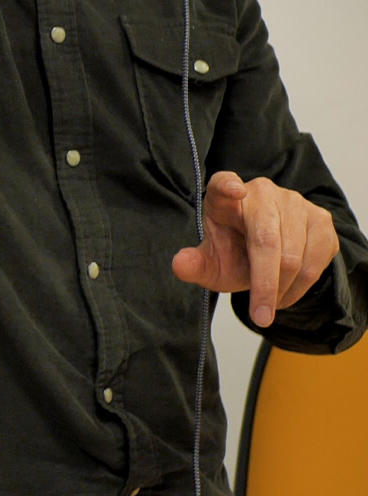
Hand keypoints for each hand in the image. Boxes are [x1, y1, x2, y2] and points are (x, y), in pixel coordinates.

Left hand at [172, 171, 339, 326]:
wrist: (268, 253)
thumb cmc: (234, 252)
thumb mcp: (212, 262)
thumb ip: (195, 265)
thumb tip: (180, 265)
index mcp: (224, 196)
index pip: (223, 184)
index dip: (228, 186)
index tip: (233, 191)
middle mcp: (261, 191)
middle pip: (266, 240)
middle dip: (265, 284)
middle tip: (260, 317)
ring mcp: (295, 202)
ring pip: (295, 255)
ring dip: (284, 289)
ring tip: (270, 302)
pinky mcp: (320, 218)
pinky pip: (317, 260)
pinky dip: (302, 286)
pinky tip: (287, 292)